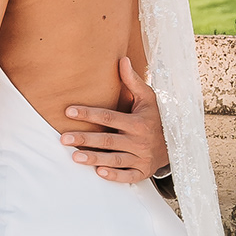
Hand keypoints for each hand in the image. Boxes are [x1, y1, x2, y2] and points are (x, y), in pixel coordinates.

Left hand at [62, 57, 167, 186]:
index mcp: (138, 122)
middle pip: (108, 140)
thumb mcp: (147, 99)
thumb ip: (133, 81)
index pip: (109, 117)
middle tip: (63, 138)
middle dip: (85, 139)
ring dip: (95, 159)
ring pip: (115, 159)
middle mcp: (139, 141)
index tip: (69, 111)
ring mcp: (141, 158)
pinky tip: (99, 173)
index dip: (89, 113)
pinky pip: (127, 176)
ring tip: (74, 157)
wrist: (172, 145)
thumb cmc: (153, 118)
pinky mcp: (142, 173)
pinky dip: (114, 175)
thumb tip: (122, 59)